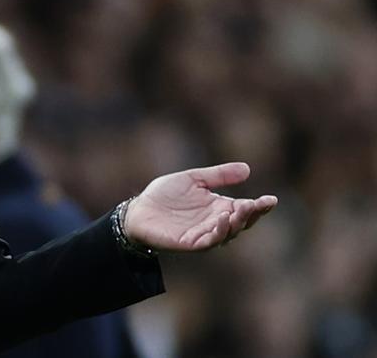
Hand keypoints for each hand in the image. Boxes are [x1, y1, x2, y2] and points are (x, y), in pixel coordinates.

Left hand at [124, 162, 277, 250]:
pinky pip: (209, 241)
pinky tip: (221, 218)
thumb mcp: (194, 179)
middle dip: (251, 215)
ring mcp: (204, 234)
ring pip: (228, 233)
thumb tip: (247, 168)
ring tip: (240, 209)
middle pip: (241, 223)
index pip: (246, 209)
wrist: (139, 209)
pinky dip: (218, 232)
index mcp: (219, 207)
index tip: (271, 199)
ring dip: (236, 223)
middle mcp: (215, 222)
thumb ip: (218, 175)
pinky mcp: (190, 243)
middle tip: (256, 204)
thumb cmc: (164, 195)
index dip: (260, 206)